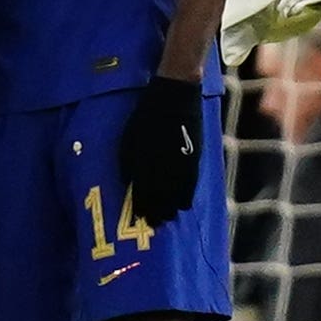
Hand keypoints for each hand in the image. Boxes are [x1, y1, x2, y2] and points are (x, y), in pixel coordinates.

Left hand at [118, 74, 203, 226]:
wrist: (174, 97)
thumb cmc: (147, 116)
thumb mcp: (130, 137)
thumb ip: (128, 161)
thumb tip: (127, 182)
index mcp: (143, 159)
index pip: (141, 190)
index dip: (141, 206)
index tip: (140, 216)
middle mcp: (161, 165)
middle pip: (159, 196)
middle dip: (156, 211)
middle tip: (154, 223)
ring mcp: (178, 163)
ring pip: (175, 193)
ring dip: (171, 208)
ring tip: (168, 218)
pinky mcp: (193, 158)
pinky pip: (190, 183)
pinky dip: (186, 196)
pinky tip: (183, 206)